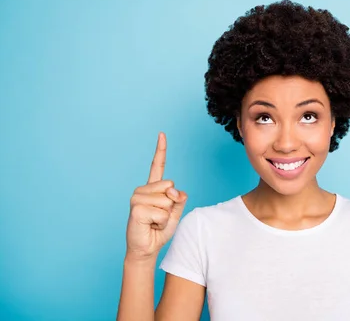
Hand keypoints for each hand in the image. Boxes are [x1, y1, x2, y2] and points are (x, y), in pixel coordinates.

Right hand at [125, 132, 187, 260]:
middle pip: (170, 187)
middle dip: (171, 204)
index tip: (162, 134)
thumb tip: (174, 191)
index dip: (160, 150)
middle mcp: (143, 189)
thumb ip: (179, 199)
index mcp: (153, 188)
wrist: (146, 248)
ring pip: (167, 201)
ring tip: (154, 222)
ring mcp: (137, 198)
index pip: (158, 166)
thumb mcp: (176, 213)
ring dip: (166, 216)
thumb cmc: (159, 230)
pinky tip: (150, 225)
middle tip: (159, 217)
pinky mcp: (136, 209)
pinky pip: (162, 212)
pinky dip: (162, 222)